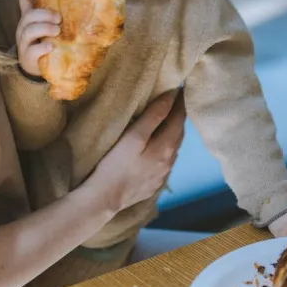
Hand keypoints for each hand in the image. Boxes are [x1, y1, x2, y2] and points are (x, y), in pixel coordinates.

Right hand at [15, 0, 59, 77]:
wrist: (37, 70)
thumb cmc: (47, 45)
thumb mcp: (51, 30)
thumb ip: (58, 20)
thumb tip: (80, 8)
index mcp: (30, 20)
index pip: (24, 2)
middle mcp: (24, 29)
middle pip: (29, 15)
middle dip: (44, 14)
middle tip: (59, 18)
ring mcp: (24, 43)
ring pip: (30, 30)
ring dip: (45, 28)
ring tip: (57, 31)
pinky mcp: (27, 56)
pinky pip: (33, 49)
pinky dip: (43, 47)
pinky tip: (51, 46)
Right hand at [83, 90, 186, 213]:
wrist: (105, 199)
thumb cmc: (115, 165)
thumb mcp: (133, 137)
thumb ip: (153, 117)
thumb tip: (170, 98)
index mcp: (166, 147)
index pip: (179, 118)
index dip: (180, 102)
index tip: (180, 88)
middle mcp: (169, 161)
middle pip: (179, 133)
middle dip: (178, 116)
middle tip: (175, 101)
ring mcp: (163, 174)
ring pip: (174, 148)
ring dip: (173, 133)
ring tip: (168, 121)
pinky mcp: (154, 184)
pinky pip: (166, 161)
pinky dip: (166, 148)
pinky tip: (158, 148)